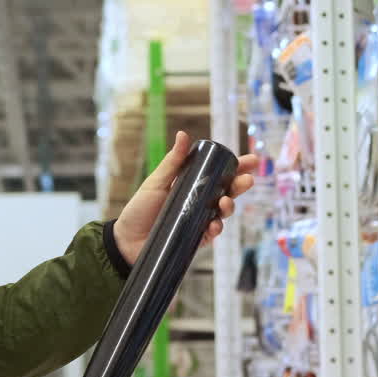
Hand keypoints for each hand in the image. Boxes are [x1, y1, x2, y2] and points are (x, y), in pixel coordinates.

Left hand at [113, 131, 260, 265]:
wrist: (126, 241)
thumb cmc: (140, 210)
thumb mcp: (156, 182)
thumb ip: (172, 162)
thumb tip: (183, 135)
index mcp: (193, 186)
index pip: (220, 174)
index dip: (237, 167)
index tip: (251, 160)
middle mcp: (200, 203)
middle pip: (228, 192)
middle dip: (241, 186)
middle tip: (247, 180)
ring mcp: (199, 222)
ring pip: (223, 213)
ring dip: (230, 207)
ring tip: (226, 202)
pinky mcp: (196, 240)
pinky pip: (212, 233)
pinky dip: (216, 228)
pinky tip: (214, 224)